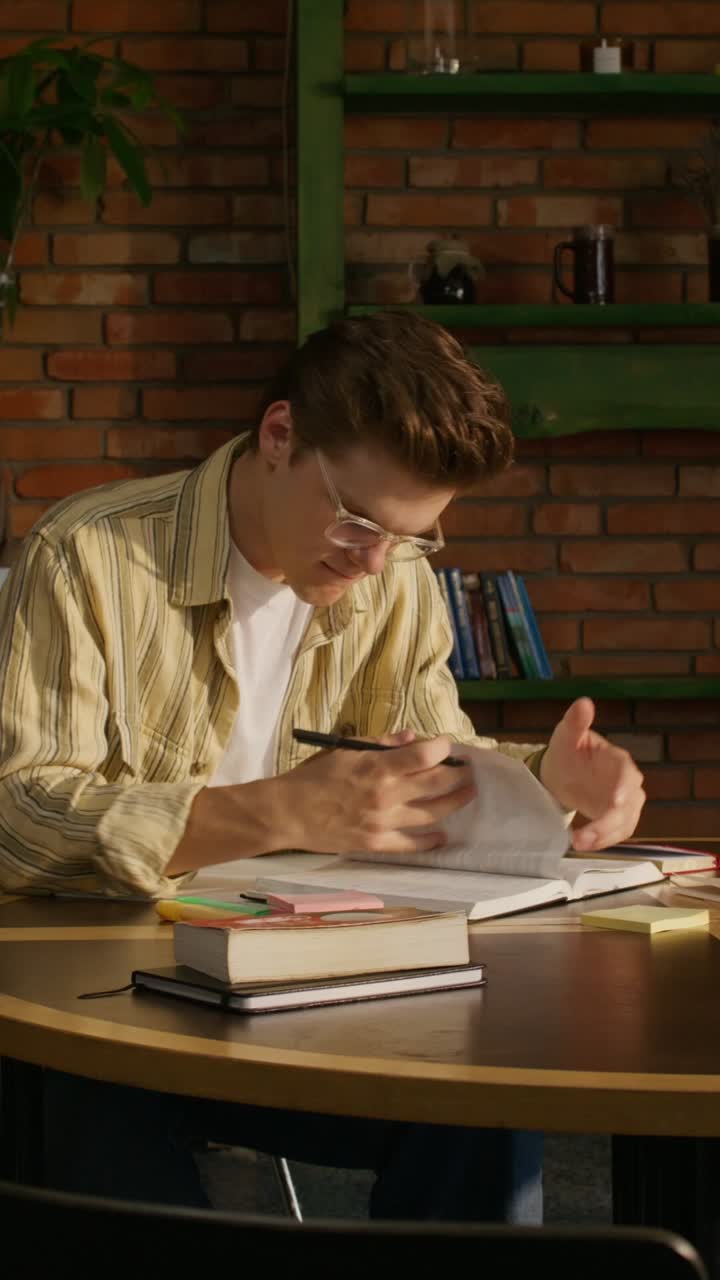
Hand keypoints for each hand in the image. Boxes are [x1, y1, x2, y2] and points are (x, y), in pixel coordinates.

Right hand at [278, 731, 475, 856]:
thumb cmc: (312, 776)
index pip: (424, 756)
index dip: (443, 748)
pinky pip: (411, 844)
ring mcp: (383, 821)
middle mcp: (385, 794)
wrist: (287, 813)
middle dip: (458, 775)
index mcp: (376, 766)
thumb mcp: (344, 750)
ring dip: (454, 803)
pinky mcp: (376, 843)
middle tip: (468, 770)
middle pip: (436, 784)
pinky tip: (443, 836)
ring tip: (467, 795)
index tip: (448, 744)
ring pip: (431, 813)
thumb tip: (412, 738)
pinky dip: (430, 841)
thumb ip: (381, 743)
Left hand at [539, 697, 645, 851]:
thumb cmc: (567, 750)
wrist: (562, 773)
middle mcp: (627, 782)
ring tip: (578, 842)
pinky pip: (617, 834)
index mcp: (617, 759)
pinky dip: (602, 841)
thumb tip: (584, 702)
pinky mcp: (618, 819)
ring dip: (604, 836)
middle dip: (610, 822)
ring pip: (624, 823)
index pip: (626, 772)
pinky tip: (583, 843)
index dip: (624, 787)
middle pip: (629, 804)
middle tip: (586, 835)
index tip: (615, 802)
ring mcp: (625, 803)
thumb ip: (575, 721)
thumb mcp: (566, 735)